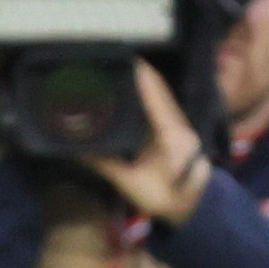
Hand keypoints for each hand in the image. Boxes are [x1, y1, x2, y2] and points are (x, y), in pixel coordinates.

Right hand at [87, 59, 213, 222]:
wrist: (193, 210)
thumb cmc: (165, 200)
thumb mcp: (131, 183)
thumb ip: (105, 164)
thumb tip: (75, 148)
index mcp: (172, 134)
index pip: (156, 93)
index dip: (139, 73)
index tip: (119, 56)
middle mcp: (179, 124)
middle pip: (158, 87)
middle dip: (134, 71)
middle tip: (107, 58)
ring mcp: (180, 125)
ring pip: (161, 93)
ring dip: (141, 79)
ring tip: (114, 66)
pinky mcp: (177, 129)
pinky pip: (161, 103)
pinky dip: (146, 92)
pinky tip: (128, 87)